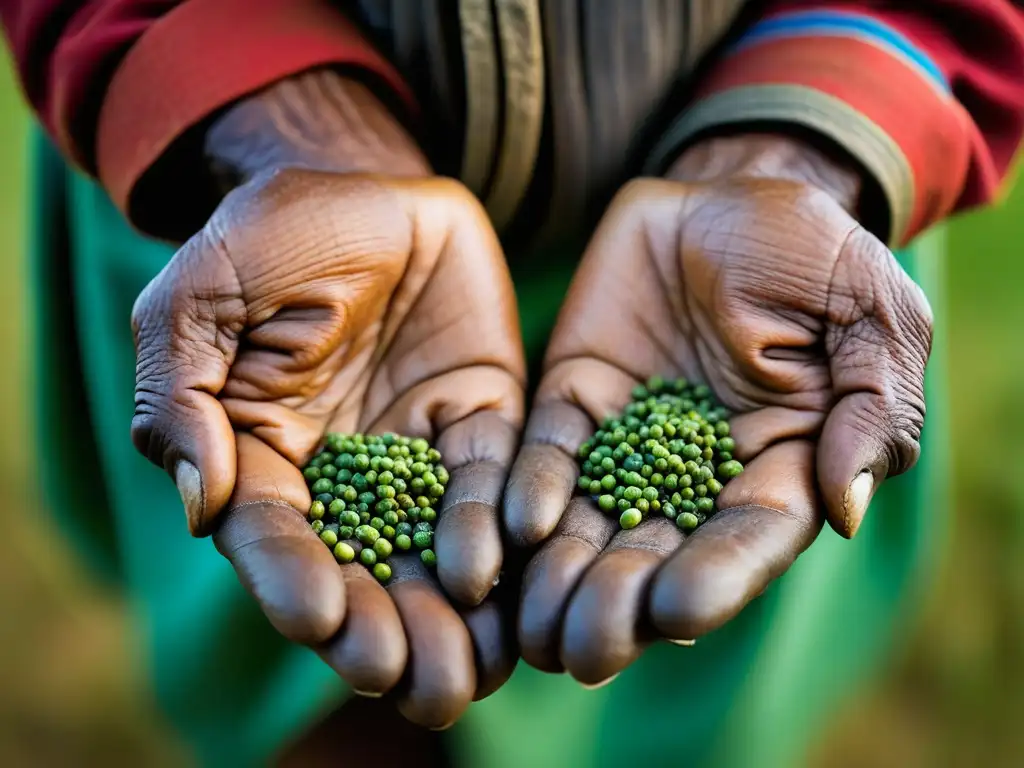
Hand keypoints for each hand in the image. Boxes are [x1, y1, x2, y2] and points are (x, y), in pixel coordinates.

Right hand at [130, 72, 523, 727]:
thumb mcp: (198, 299)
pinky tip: (505, 567)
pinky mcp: (483, 421)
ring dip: (451, 612)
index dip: (292, 582)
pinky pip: (495, 481)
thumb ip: (182, 395)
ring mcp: (419, 453)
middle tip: (413, 682)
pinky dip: (500, 526)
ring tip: (471, 668)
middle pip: (364, 572)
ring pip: (434, 549)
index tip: (320, 619)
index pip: (275, 539)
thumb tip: (201, 500)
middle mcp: (346, 476)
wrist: (363, 188)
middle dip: (385, 630)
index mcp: (265, 458)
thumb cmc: (266, 239)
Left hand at [503, 134, 932, 684]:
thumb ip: (872, 407)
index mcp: (777, 467)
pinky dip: (530, 489)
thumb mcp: (871, 313)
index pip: (748, 540)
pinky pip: (546, 453)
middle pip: (656, 557)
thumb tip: (846, 507)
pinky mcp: (574, 400)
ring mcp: (627, 441)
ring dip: (562, 577)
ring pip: (591, 525)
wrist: (725, 194)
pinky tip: (518, 522)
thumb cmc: (812, 253)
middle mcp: (695, 474)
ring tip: (536, 622)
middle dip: (620, 606)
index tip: (682, 608)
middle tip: (583, 647)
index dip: (719, 577)